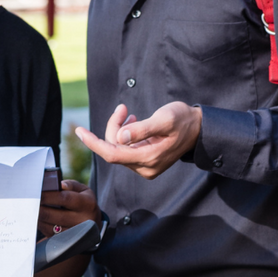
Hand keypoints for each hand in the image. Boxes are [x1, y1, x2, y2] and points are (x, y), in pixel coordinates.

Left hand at [37, 179, 99, 237]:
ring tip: (31, 209)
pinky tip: (37, 218)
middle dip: (40, 208)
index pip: (65, 199)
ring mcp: (75, 234)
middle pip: (56, 215)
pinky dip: (41, 225)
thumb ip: (71, 185)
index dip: (49, 196)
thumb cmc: (84, 202)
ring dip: (39, 218)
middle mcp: (84, 221)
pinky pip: (50, 234)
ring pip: (51, 227)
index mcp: (87, 204)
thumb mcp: (83, 190)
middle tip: (29, 201)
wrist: (94, 224)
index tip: (37, 192)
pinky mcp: (67, 242)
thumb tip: (60, 185)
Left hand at [74, 102, 202, 179]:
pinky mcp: (146, 162)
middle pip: (114, 148)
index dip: (93, 143)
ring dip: (119, 129)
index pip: (112, 153)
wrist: (198, 127)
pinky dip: (125, 134)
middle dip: (113, 127)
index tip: (79, 131)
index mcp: (149, 158)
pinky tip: (133, 122)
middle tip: (123, 109)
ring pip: (119, 148)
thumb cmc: (183, 119)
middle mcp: (145, 167)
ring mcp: (146, 166)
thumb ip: (142, 129)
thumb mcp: (164, 119)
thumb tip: (120, 137)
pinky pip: (126, 149)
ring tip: (128, 113)